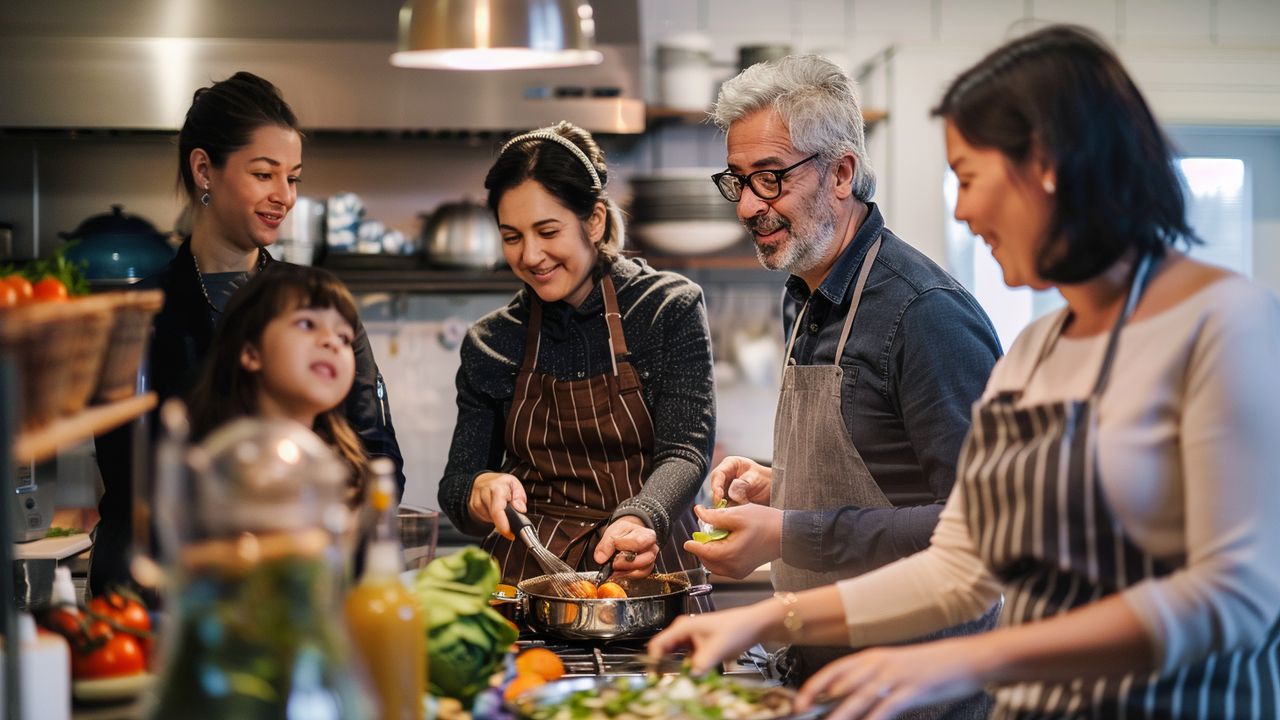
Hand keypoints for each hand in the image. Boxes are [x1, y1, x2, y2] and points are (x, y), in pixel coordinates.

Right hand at [467, 472, 526, 539]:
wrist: (481, 480)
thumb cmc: (500, 483)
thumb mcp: (514, 484)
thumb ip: (520, 496)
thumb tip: (521, 509)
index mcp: (497, 489)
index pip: (498, 511)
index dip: (504, 526)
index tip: (511, 535)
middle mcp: (484, 494)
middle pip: (493, 518)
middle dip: (503, 524)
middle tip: (510, 526)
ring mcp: (476, 502)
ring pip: (489, 520)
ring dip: (498, 520)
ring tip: (501, 509)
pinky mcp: (472, 508)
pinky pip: (484, 519)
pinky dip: (491, 518)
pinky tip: (493, 510)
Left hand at [594, 516, 657, 577]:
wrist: (627, 536)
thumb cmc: (623, 534)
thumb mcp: (613, 532)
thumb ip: (606, 544)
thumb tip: (600, 558)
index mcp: (647, 536)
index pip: (638, 542)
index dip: (623, 545)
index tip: (613, 545)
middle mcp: (652, 549)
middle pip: (643, 560)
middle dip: (624, 562)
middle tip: (613, 561)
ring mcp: (650, 562)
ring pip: (641, 571)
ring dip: (624, 571)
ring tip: (614, 568)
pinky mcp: (645, 571)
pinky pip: (638, 577)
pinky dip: (626, 576)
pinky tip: (617, 573)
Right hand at [647, 601, 777, 673]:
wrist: (753, 625)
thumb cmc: (736, 630)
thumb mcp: (716, 650)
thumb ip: (700, 666)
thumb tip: (689, 679)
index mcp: (682, 627)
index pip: (657, 644)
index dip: (654, 662)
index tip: (656, 677)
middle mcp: (683, 631)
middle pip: (664, 651)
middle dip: (664, 667)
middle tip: (667, 683)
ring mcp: (691, 637)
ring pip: (675, 656)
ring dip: (678, 669)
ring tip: (682, 681)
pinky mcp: (698, 644)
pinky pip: (686, 658)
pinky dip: (688, 667)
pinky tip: (694, 675)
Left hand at [681, 503, 781, 578]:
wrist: (787, 535)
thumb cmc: (766, 523)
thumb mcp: (738, 514)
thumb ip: (715, 516)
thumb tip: (698, 512)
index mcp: (730, 555)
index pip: (703, 552)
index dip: (694, 544)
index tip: (687, 540)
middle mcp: (733, 568)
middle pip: (707, 560)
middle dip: (704, 546)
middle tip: (707, 531)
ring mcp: (739, 572)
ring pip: (715, 564)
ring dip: (712, 552)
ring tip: (719, 536)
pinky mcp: (743, 571)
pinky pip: (724, 566)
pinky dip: (721, 556)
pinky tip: (728, 543)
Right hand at [708, 456, 772, 505]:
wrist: (775, 491)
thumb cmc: (767, 479)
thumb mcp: (756, 478)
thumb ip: (743, 484)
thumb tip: (732, 494)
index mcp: (731, 464)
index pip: (718, 474)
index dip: (716, 486)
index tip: (719, 497)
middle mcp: (726, 476)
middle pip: (715, 487)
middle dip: (718, 498)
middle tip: (723, 508)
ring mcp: (727, 489)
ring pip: (718, 499)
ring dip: (723, 506)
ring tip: (733, 511)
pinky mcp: (729, 500)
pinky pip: (724, 506)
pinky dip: (728, 510)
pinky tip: (734, 513)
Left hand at [796, 638, 990, 719]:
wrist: (964, 659)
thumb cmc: (928, 667)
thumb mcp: (894, 669)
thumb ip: (870, 682)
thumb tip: (847, 700)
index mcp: (871, 658)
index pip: (833, 671)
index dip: (813, 688)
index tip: (798, 704)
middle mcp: (878, 665)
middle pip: (840, 685)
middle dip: (818, 704)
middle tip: (801, 717)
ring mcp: (894, 677)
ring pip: (858, 698)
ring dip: (839, 715)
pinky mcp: (911, 691)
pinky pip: (886, 708)